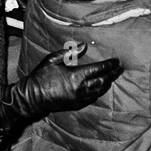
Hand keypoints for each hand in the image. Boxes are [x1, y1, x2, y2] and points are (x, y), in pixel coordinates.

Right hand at [0, 51, 122, 130]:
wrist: (31, 98)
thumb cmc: (40, 76)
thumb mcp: (52, 60)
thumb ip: (69, 53)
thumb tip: (84, 45)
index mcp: (76, 76)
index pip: (99, 69)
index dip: (110, 65)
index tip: (117, 61)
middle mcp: (81, 88)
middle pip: (103, 80)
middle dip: (113, 74)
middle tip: (119, 68)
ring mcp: (79, 98)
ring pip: (100, 90)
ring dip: (107, 83)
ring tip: (112, 76)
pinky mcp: (76, 105)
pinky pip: (93, 98)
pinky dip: (99, 91)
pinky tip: (101, 87)